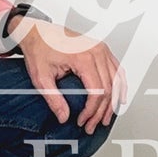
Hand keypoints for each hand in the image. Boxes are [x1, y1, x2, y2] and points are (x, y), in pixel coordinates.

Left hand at [16, 19, 125, 135]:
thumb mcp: (41, 77)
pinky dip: (120, 85)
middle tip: (92, 124)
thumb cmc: (39, 48)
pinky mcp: (101, 48)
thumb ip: (53, 99)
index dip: (91, 110)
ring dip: (113, 101)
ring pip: (117, 80)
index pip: (97, 91)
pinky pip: (117, 69)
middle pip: (109, 88)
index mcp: (83, 57)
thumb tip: (64, 116)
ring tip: (106, 117)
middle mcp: (96, 51)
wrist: (37, 31)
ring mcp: (101, 48)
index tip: (83, 120)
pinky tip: (119, 96)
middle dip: (101, 111)